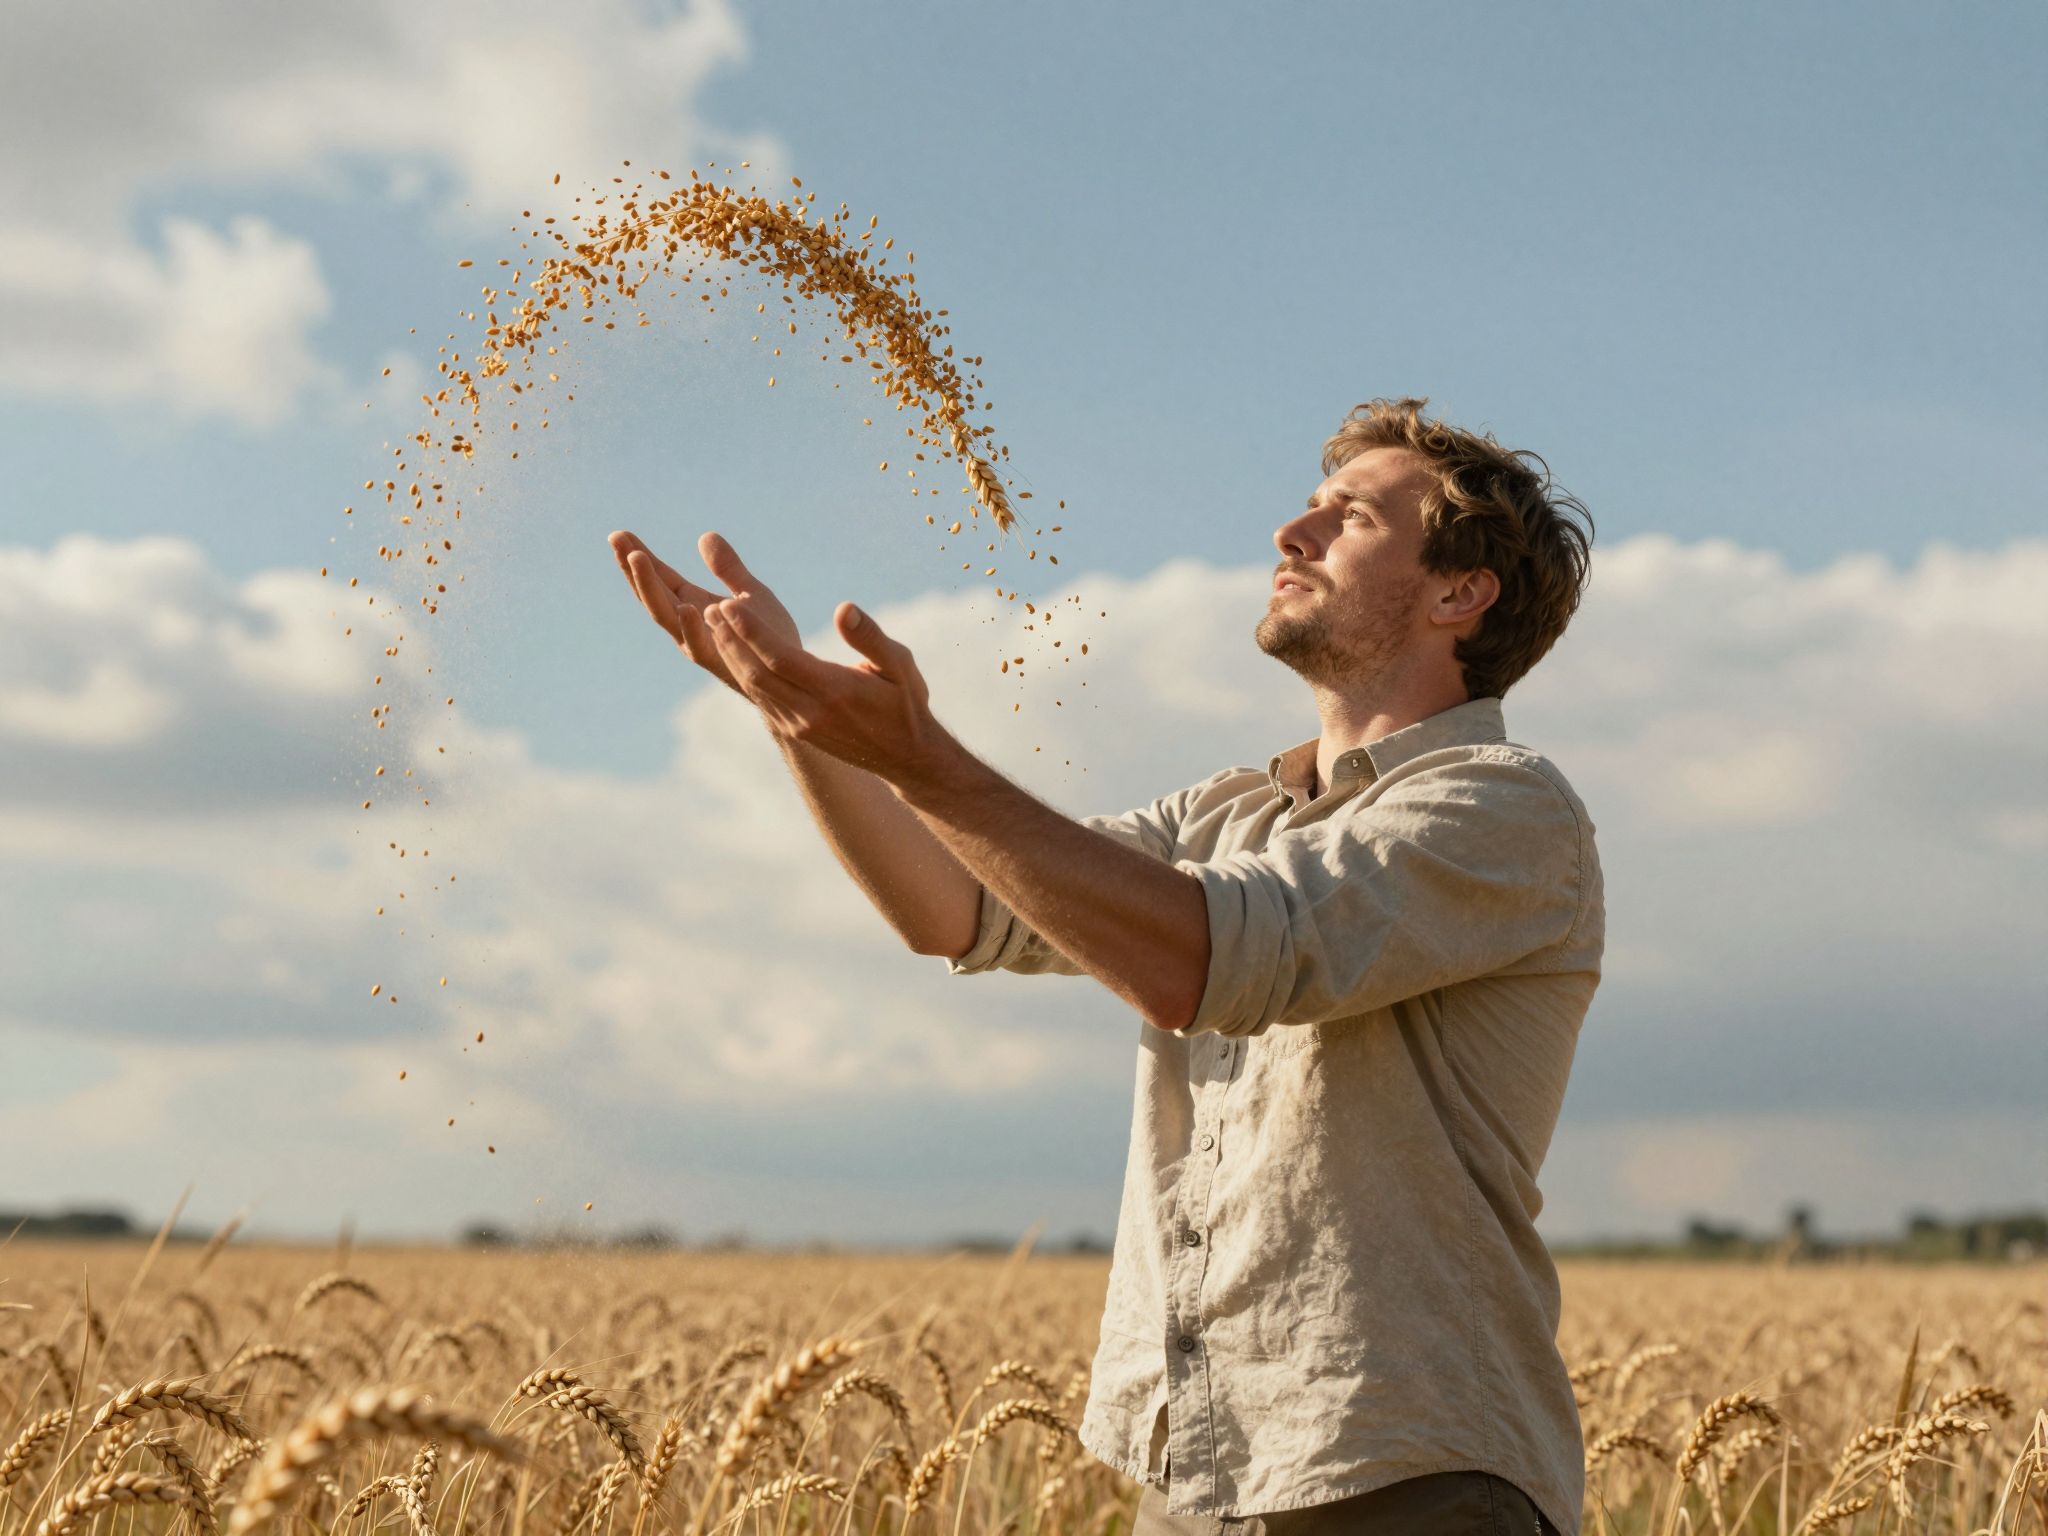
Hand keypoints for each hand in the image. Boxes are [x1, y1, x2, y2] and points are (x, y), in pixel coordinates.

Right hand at [607, 529, 797, 697]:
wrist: (790, 676)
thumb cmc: (768, 636)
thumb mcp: (750, 591)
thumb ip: (728, 567)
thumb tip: (705, 535)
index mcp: (692, 604)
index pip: (659, 577)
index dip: (639, 557)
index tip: (619, 535)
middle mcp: (687, 625)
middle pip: (652, 593)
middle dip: (633, 567)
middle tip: (616, 539)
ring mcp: (697, 643)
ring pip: (665, 615)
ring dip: (649, 588)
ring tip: (637, 557)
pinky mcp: (717, 660)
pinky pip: (699, 645)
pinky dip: (690, 627)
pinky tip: (686, 606)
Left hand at [701, 592, 957, 789]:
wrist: (905, 757)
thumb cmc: (905, 703)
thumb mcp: (900, 665)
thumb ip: (870, 637)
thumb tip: (843, 609)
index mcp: (834, 691)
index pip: (780, 658)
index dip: (751, 631)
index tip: (729, 604)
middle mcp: (811, 712)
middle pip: (758, 673)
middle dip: (731, 640)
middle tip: (710, 608)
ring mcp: (800, 725)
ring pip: (755, 686)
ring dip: (732, 655)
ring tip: (715, 624)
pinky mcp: (796, 731)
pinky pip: (762, 698)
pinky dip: (744, 672)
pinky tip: (735, 651)